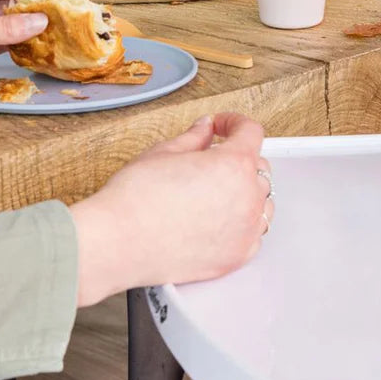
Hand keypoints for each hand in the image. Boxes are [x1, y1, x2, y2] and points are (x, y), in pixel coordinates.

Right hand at [69, 113, 272, 305]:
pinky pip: (254, 234)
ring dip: (246, 191)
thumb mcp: (164, 152)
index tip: (221, 126)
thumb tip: (205, 128)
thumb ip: (194, 137)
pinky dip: (244, 223)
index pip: (250, 132)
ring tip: (218, 190)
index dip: (233, 122)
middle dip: (238, 157)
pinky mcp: (236, 257)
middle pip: (259, 168)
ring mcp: (245, 230)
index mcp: (233, 164)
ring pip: (262, 202)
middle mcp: (247, 197)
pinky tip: (222, 219)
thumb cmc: (135, 199)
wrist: (118, 242)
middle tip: (212, 158)